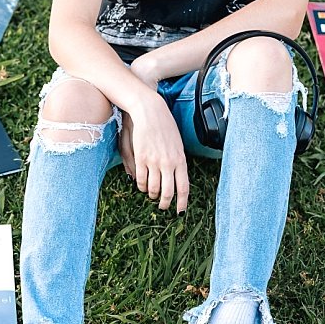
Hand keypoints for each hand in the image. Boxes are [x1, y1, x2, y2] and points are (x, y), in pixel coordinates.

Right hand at [119, 85, 188, 211]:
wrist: (150, 111)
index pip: (184, 186)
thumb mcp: (177, 143)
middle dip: (165, 203)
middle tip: (163, 207)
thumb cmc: (165, 126)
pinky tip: (141, 185)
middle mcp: (168, 163)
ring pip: (153, 189)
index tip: (180, 212)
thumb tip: (177, 178)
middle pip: (168, 192)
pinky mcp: (141, 159)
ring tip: (151, 194)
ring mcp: (154, 161)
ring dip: (151, 194)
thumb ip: (177, 161)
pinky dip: (140, 186)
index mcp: (180, 159)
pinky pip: (140, 180)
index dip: (182, 202)